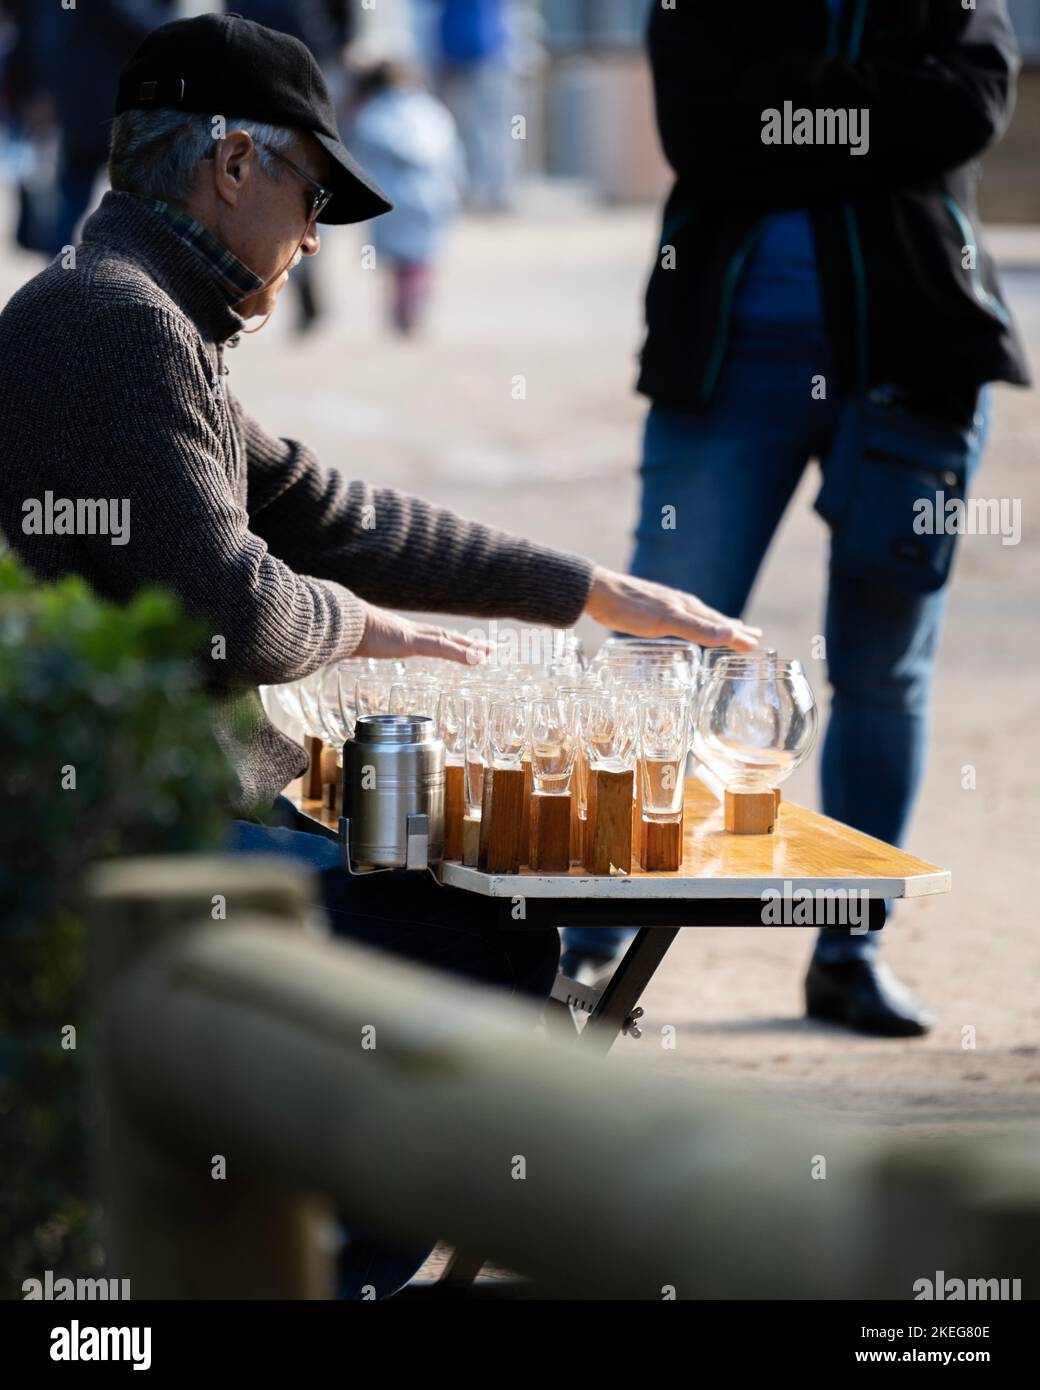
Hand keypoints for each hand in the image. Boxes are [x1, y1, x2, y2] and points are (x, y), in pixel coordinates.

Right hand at [353, 601, 492, 663]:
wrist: (338, 623)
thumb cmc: (346, 633)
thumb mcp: (358, 643)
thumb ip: (362, 645)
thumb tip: (352, 649)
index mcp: (402, 634)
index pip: (434, 637)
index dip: (452, 642)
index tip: (468, 647)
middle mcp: (411, 631)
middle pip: (447, 636)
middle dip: (468, 643)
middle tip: (491, 649)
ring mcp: (411, 634)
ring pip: (447, 640)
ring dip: (470, 647)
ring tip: (490, 653)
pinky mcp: (410, 640)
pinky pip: (441, 647)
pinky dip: (460, 652)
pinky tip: (477, 659)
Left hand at [583, 566, 761, 648]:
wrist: (598, 593)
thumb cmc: (631, 608)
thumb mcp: (667, 621)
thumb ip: (698, 628)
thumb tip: (734, 633)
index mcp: (688, 607)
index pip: (721, 624)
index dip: (739, 635)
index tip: (757, 643)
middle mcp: (681, 604)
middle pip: (713, 619)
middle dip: (733, 629)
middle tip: (753, 636)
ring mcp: (666, 605)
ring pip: (698, 617)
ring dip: (715, 626)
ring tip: (727, 630)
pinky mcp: (650, 609)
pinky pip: (681, 619)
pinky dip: (693, 625)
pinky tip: (684, 625)